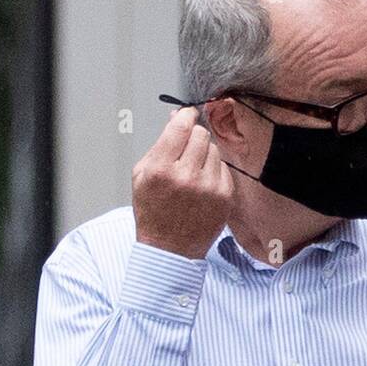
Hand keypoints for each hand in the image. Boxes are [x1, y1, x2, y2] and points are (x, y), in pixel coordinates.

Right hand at [132, 106, 233, 259]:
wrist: (169, 250)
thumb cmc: (153, 213)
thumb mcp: (142, 176)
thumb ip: (160, 144)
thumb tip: (178, 118)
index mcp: (161, 169)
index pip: (182, 125)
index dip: (186, 116)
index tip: (187, 115)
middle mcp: (187, 177)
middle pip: (201, 134)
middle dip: (194, 137)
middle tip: (186, 150)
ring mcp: (208, 188)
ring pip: (214, 150)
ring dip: (204, 155)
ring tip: (192, 174)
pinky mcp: (224, 197)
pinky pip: (223, 168)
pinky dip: (214, 172)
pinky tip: (202, 186)